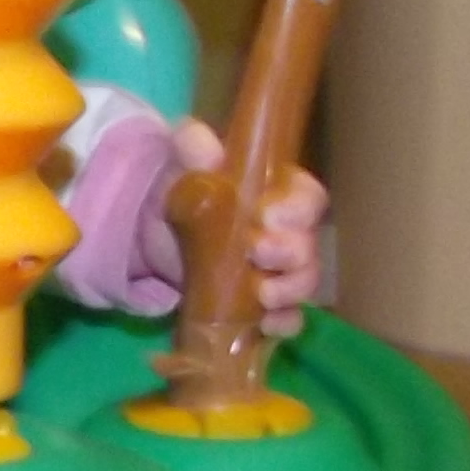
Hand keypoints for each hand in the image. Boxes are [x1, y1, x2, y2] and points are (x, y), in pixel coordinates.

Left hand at [164, 118, 328, 339]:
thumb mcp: (184, 159)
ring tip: (262, 292)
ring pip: (304, 283)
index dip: (298, 209)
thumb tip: (207, 150)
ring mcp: (277, 272)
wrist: (159, 229)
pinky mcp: (260, 303)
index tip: (267, 214)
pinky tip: (266, 325)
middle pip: (310, 245)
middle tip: (257, 250)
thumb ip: (194, 145)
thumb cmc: (188, 186)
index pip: (308, 198)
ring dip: (289, 289)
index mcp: (279, 194)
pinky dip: (283, 324)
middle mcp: (287, 233)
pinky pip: (288, 319)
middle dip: (290, 251)